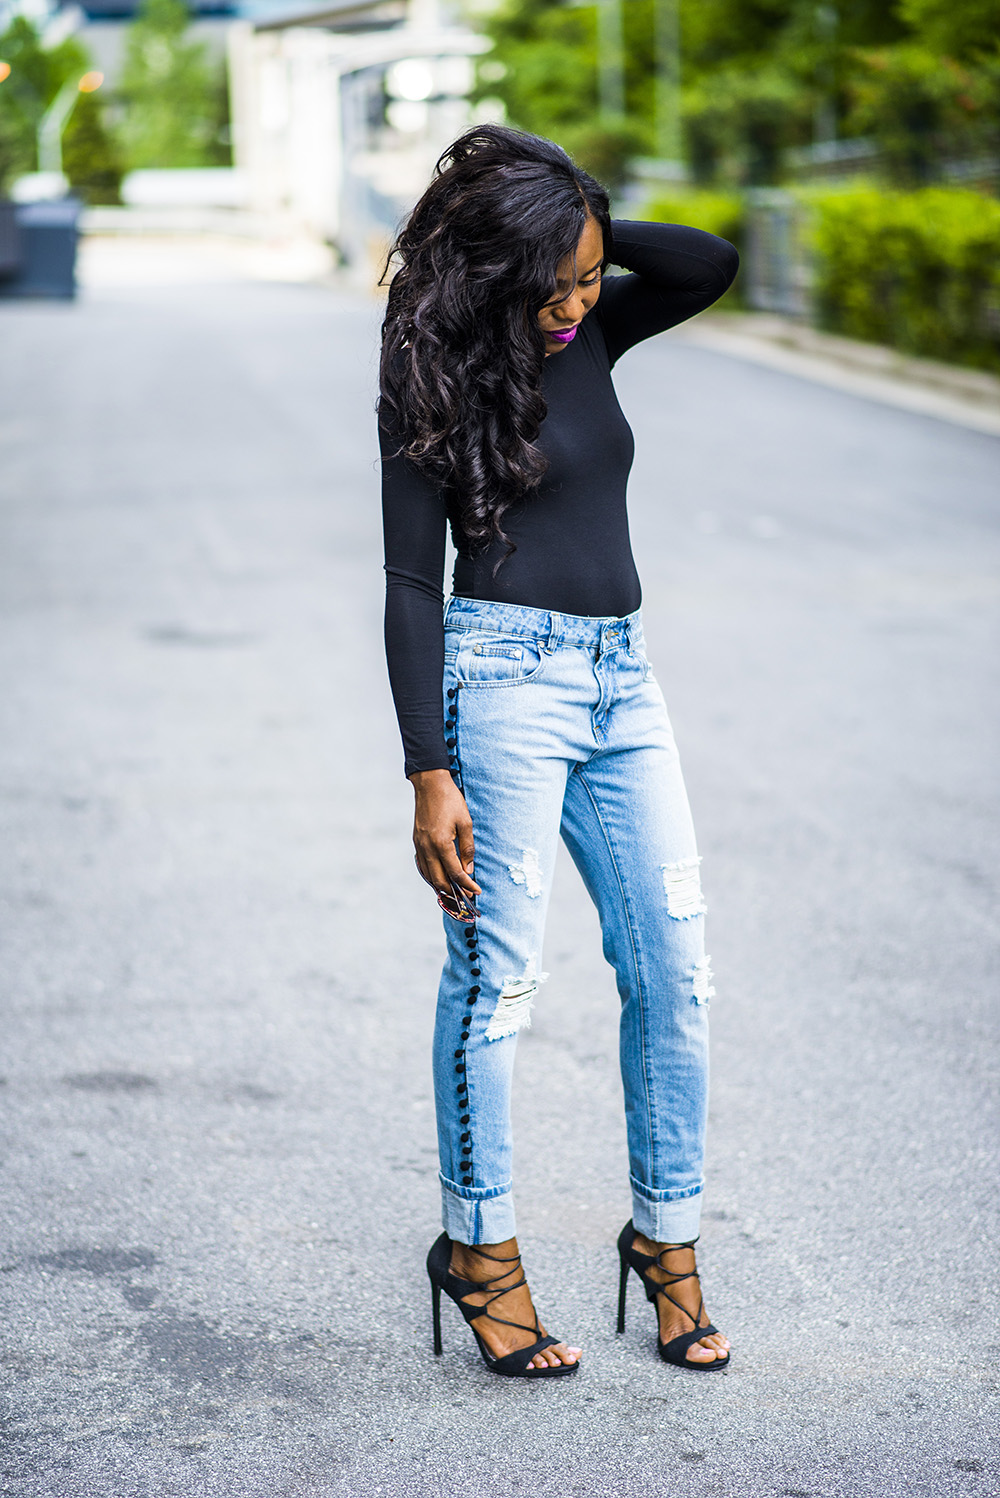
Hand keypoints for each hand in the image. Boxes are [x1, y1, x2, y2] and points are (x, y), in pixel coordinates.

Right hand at [410, 769, 481, 900]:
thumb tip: (468, 870)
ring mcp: (419, 846)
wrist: (430, 784)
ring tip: (454, 892)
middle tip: (466, 896)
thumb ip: (467, 848)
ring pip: (428, 875)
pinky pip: (422, 866)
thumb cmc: (450, 801)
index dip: (467, 885)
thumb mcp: (466, 823)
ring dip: (440, 887)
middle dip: (453, 892)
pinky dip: (430, 876)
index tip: (476, 891)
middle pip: (439, 880)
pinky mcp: (416, 842)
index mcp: (441, 844)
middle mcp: (427, 848)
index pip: (455, 873)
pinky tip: (438, 878)